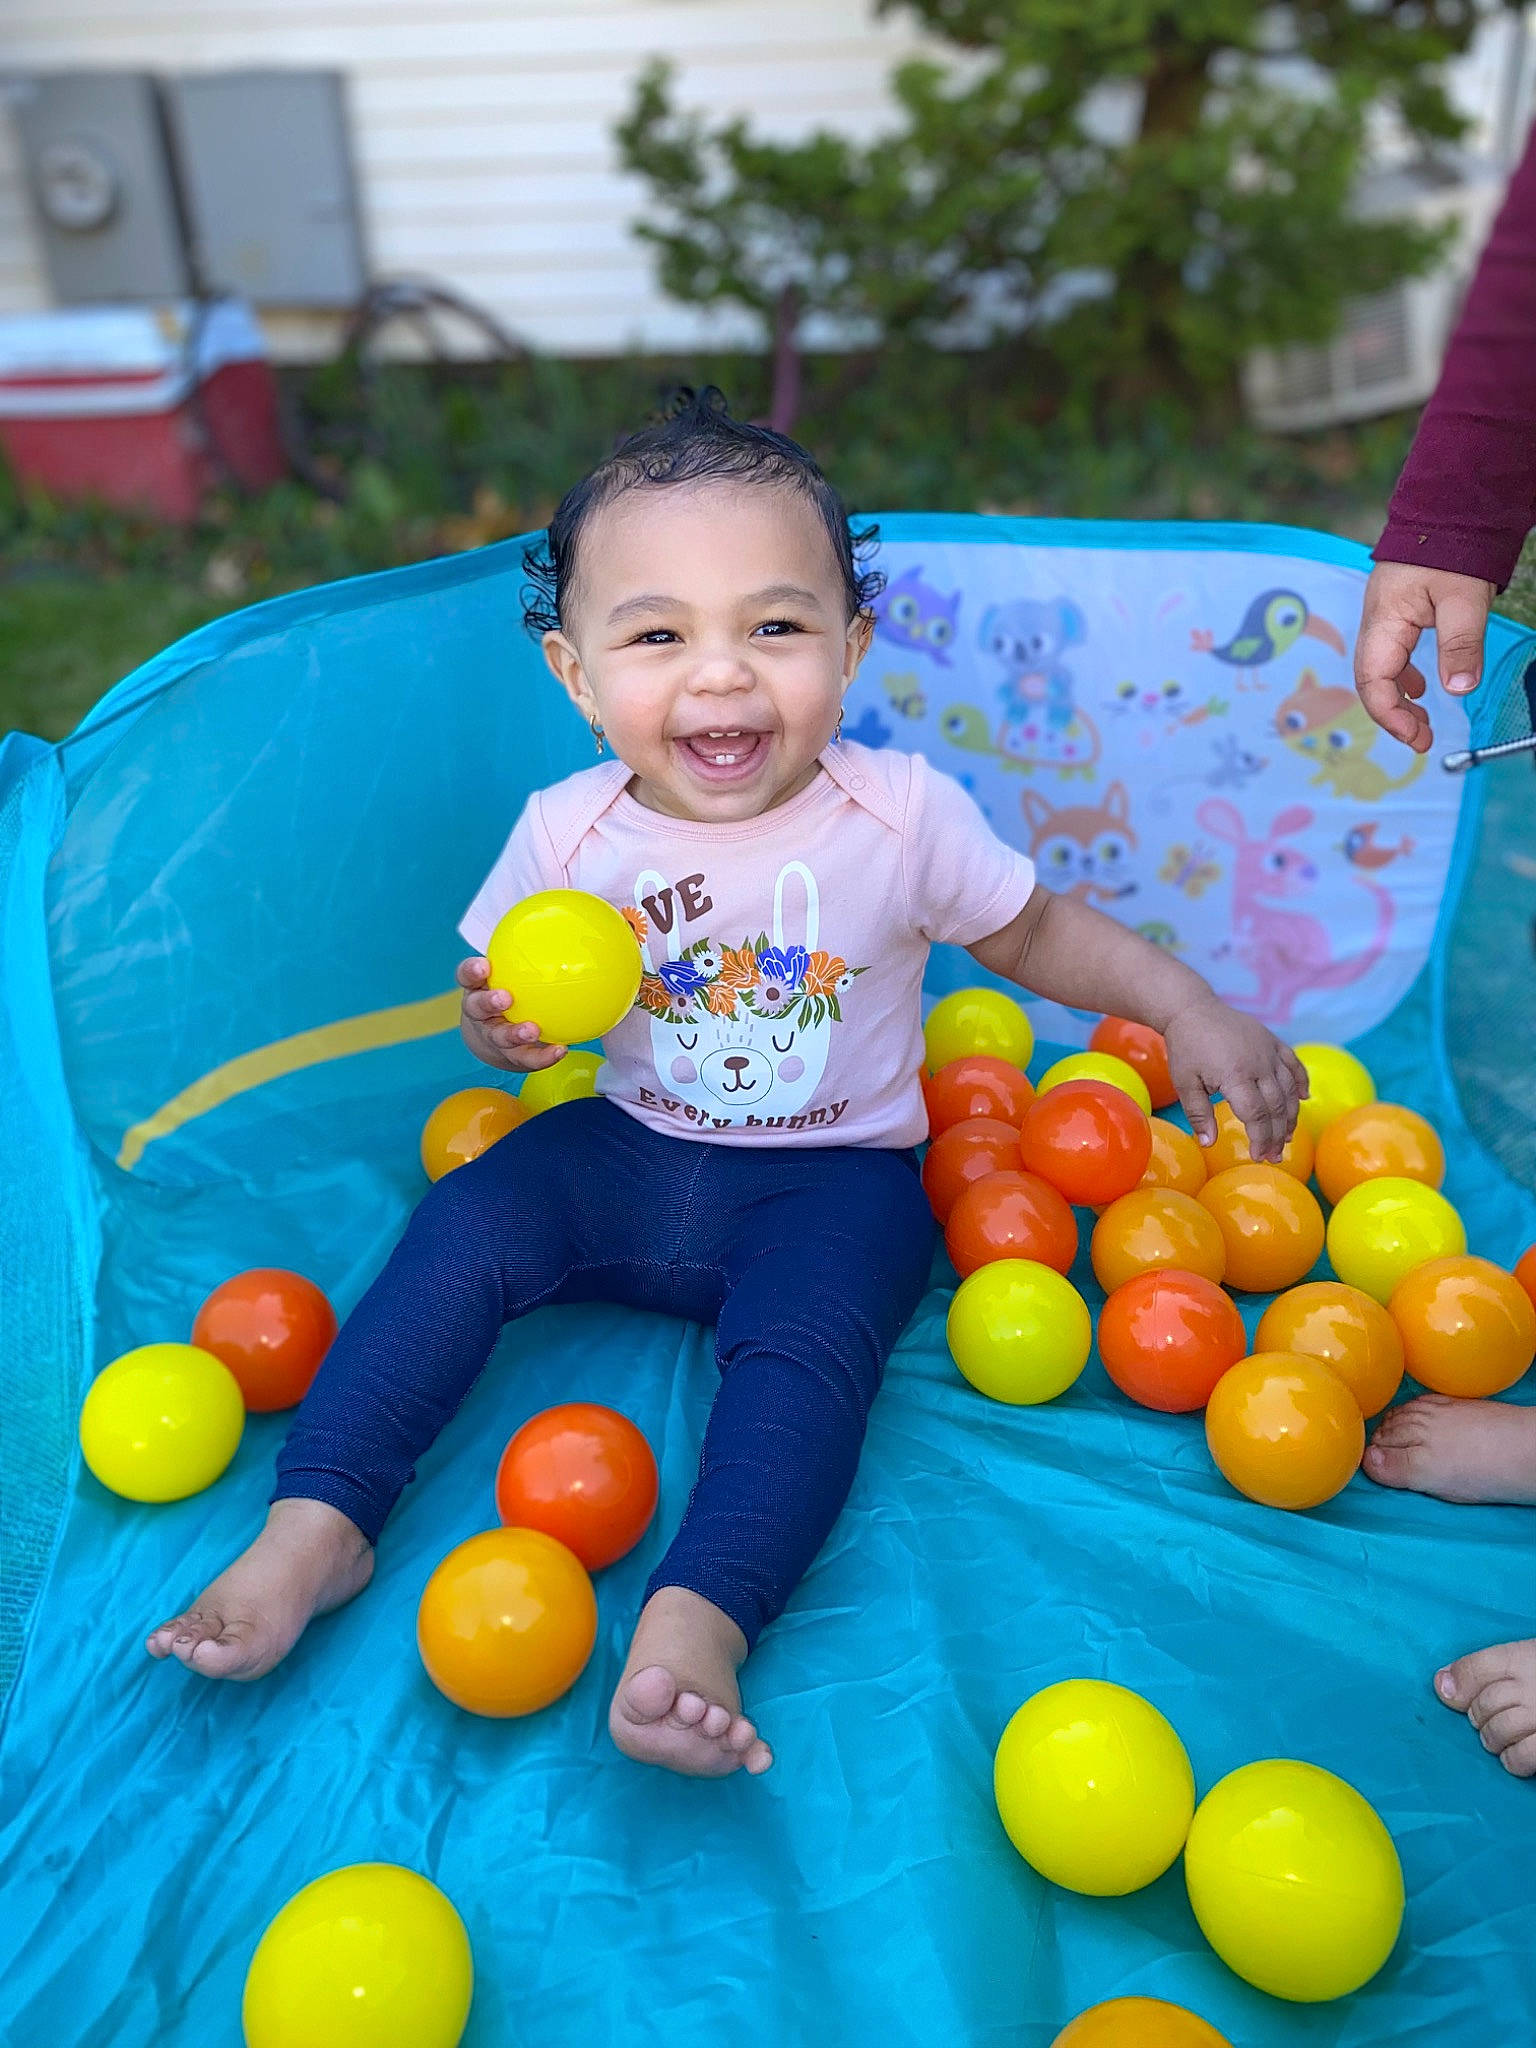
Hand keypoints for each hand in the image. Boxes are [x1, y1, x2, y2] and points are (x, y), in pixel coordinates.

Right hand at [457, 957, 567, 1072]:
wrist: (496, 1034)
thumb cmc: (510, 989)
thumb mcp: (512, 969)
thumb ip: (532, 947)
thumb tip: (571, 912)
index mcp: (477, 987)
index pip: (468, 975)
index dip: (472, 971)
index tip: (484, 965)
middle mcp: (479, 1012)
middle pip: (477, 1007)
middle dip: (489, 1002)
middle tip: (505, 998)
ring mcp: (492, 1035)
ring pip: (498, 1036)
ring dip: (513, 1034)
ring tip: (532, 1030)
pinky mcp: (509, 1056)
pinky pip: (525, 1057)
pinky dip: (542, 1056)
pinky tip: (561, 1050)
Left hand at [1163, 995, 1308, 1163]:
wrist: (1192, 1009)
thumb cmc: (1186, 1048)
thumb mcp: (1184, 1083)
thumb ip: (1198, 1114)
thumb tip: (1208, 1143)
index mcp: (1235, 1075)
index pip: (1256, 1115)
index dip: (1260, 1138)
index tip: (1258, 1156)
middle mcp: (1258, 1063)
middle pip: (1276, 1106)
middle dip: (1277, 1135)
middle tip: (1274, 1156)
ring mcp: (1268, 1051)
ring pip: (1289, 1089)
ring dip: (1291, 1116)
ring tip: (1286, 1137)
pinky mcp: (1272, 1041)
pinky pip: (1294, 1064)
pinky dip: (1301, 1082)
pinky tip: (1303, 1099)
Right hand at [1354, 562, 1493, 753]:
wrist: (1445, 509)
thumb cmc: (1451, 546)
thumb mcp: (1464, 599)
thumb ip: (1461, 644)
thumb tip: (1459, 690)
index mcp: (1384, 621)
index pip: (1374, 682)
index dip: (1391, 716)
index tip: (1417, 737)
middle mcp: (1375, 623)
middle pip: (1372, 682)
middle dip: (1394, 716)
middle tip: (1422, 739)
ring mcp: (1383, 618)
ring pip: (1380, 672)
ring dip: (1399, 701)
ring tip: (1422, 722)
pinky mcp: (1395, 614)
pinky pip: (1391, 656)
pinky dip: (1403, 680)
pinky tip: (1422, 688)